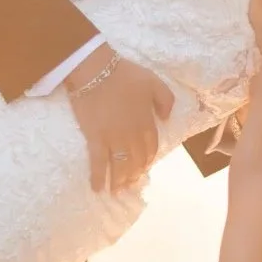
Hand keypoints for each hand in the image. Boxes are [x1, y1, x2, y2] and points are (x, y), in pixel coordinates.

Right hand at [67, 46, 173, 192]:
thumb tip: (166, 118)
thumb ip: (165, 100)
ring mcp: (113, 139)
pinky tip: (98, 188)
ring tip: (118, 191)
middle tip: (131, 183)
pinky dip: (98, 177)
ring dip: (120, 181)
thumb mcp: (154, 81)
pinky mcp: (95, 138)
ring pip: (121, 166)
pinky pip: (98, 163)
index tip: (145, 166)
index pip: (151, 148)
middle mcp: (132, 136)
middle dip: (135, 174)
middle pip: (137, 161)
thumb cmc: (124, 74)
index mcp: (147, 123)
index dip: (149, 159)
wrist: (96, 70)